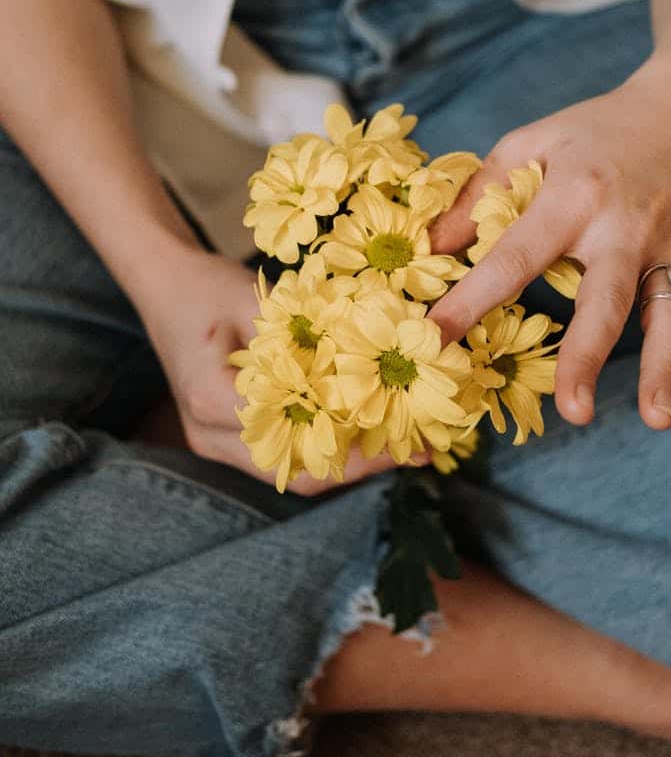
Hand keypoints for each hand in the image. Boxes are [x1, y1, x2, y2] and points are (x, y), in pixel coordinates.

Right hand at [134, 244, 410, 494]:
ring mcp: (216, 444)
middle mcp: (210, 435)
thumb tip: (375, 350)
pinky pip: (286, 456)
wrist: (163, 285)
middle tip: (422, 449)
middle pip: (296, 471)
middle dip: (363, 464)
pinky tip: (371, 432)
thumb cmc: (207, 285)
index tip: (404, 429)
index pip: (294, 435)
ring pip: (293, 472)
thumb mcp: (255, 297)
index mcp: (211, 398)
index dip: (353, 440)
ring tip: (410, 445)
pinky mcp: (229, 440)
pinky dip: (330, 447)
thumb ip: (303, 331)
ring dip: (351, 461)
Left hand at [427, 59, 670, 441]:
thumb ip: (479, 193)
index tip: (435, 341)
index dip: (472, 301)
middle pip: (605, 301)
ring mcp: (664, 254)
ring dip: (662, 372)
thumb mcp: (533, 142)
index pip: (515, 259)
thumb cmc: (598, 128)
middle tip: (571, 410)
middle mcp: (623, 231)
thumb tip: (431, 248)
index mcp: (574, 198)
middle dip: (588, 356)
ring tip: (655, 421)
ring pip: (669, 319)